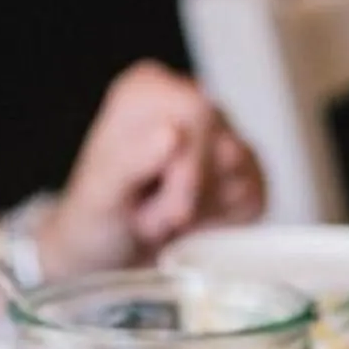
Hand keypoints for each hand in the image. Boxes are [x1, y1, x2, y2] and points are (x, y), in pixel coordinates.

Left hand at [39, 62, 265, 275]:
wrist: (108, 260)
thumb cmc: (95, 220)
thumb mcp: (99, 195)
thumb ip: (131, 161)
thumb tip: (172, 132)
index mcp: (146, 89)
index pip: (198, 110)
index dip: (187, 164)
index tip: (158, 195)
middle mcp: (188, 101)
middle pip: (225, 145)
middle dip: (189, 194)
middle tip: (151, 218)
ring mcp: (220, 136)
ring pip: (241, 174)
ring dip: (199, 213)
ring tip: (162, 218)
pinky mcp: (245, 173)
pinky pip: (252, 198)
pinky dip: (219, 223)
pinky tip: (188, 224)